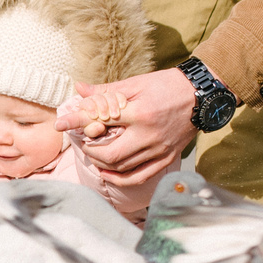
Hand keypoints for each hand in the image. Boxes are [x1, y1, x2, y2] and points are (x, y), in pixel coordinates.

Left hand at [58, 67, 198, 176]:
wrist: (201, 95)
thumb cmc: (167, 85)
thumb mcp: (136, 83)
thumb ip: (107, 91)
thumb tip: (79, 89)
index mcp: (140, 113)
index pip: (100, 119)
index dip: (76, 122)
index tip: (60, 124)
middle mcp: (149, 135)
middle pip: (109, 154)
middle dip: (90, 150)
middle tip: (84, 142)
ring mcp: (159, 150)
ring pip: (122, 168)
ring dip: (102, 163)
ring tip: (94, 153)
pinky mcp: (167, 158)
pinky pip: (140, 176)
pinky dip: (120, 179)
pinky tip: (108, 174)